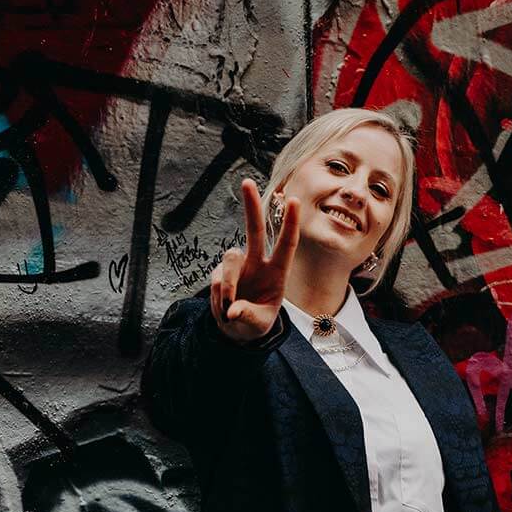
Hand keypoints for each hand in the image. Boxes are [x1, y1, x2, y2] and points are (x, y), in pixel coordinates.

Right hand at [209, 179, 300, 342]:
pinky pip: (217, 278)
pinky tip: (224, 309)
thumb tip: (232, 310)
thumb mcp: (257, 324)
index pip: (286, 245)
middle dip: (251, 206)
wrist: (237, 329)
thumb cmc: (255, 323)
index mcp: (276, 273)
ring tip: (229, 309)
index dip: (290, 224)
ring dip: (229, 285)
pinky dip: (219, 295)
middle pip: (254, 230)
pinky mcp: (220, 273)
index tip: (294, 201)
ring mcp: (238, 266)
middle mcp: (257, 263)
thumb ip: (248, 316)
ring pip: (230, 259)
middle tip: (246, 182)